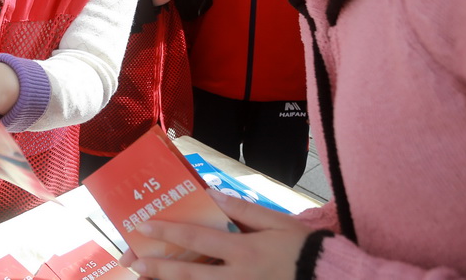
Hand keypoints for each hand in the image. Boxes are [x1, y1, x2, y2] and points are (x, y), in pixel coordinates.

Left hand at [120, 191, 311, 279]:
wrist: (332, 279)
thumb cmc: (306, 249)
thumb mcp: (277, 222)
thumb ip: (243, 210)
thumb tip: (212, 195)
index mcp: (245, 250)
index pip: (198, 238)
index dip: (168, 231)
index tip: (144, 226)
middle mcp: (239, 276)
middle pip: (190, 273)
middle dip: (159, 268)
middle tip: (133, 263)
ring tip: (147, 279)